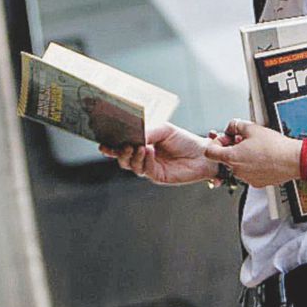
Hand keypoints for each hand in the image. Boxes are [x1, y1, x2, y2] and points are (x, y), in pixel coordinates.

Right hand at [99, 123, 217, 185]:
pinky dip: (144, 160)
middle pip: (122, 158)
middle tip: (123, 145)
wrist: (203, 154)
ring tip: (139, 146)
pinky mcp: (157, 177)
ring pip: (131, 166)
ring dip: (132, 156)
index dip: (110, 146)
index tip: (103, 143)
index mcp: (142, 144)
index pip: (121, 146)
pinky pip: (145, 170)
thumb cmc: (184, 140)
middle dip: (118, 153)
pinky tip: (149, 151)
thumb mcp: (164, 130)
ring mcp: (148, 168)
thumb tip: (134, 137)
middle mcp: (142, 157)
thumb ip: (148, 132)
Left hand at [204, 118, 301, 188]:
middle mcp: (237, 171)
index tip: (224, 139)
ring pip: (238, 166)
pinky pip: (249, 173)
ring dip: (242, 157)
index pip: (210, 152)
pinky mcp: (257, 183)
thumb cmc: (275, 147)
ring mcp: (247, 178)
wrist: (293, 160)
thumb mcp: (252, 128)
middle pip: (225, 159)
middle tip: (244, 140)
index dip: (216, 143)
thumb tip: (231, 127)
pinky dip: (252, 166)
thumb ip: (235, 125)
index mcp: (232, 157)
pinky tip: (263, 158)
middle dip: (232, 148)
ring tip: (256, 148)